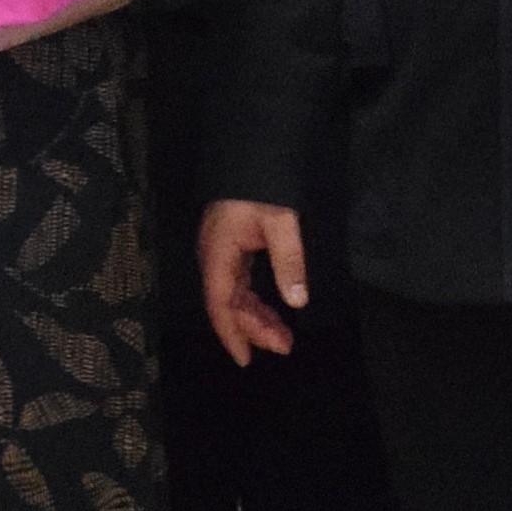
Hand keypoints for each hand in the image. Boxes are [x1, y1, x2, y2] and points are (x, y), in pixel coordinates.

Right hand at [199, 200, 312, 363]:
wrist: (253, 150)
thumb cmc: (262, 185)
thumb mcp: (280, 221)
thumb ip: (288, 260)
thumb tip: (297, 300)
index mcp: (218, 254)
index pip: (220, 304)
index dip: (232, 334)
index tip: (245, 360)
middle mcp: (214, 257)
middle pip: (227, 304)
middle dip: (253, 329)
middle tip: (285, 345)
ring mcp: (222, 252)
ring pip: (235, 295)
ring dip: (256, 317)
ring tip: (284, 336)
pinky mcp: (232, 247)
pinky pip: (240, 283)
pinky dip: (255, 301)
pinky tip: (272, 311)